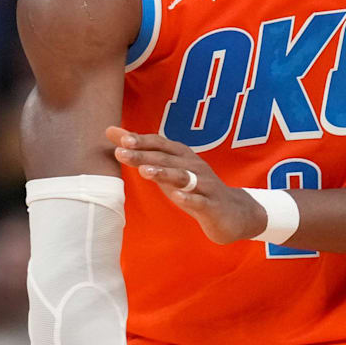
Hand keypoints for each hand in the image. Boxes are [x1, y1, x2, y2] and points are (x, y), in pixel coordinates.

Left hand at [105, 126, 265, 244]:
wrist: (234, 212)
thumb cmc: (194, 188)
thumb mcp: (167, 170)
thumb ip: (141, 152)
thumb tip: (111, 132)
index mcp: (182, 156)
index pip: (160, 144)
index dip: (141, 140)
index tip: (120, 138)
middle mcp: (194, 167)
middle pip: (167, 158)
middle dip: (144, 154)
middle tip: (122, 151)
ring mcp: (204, 186)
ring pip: (183, 177)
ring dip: (164, 172)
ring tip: (145, 171)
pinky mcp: (212, 206)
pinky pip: (200, 201)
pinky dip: (189, 198)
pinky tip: (177, 197)